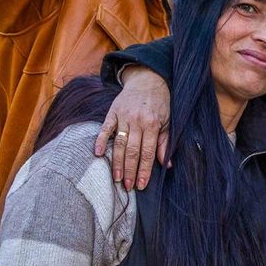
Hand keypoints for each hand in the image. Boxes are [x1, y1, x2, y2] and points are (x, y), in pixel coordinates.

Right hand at [95, 66, 170, 188]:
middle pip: (132, 151)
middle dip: (130, 171)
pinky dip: (100, 140)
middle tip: (127, 186)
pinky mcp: (113, 111)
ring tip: (116, 178)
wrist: (148, 79)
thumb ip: (165, 142)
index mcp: (152, 124)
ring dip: (116, 162)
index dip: (144, 170)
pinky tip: (97, 153)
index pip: (148, 153)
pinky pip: (105, 128)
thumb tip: (167, 164)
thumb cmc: (160, 103)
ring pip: (119, 143)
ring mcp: (123, 116)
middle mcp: (137, 121)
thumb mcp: (168, 120)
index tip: (142, 185)